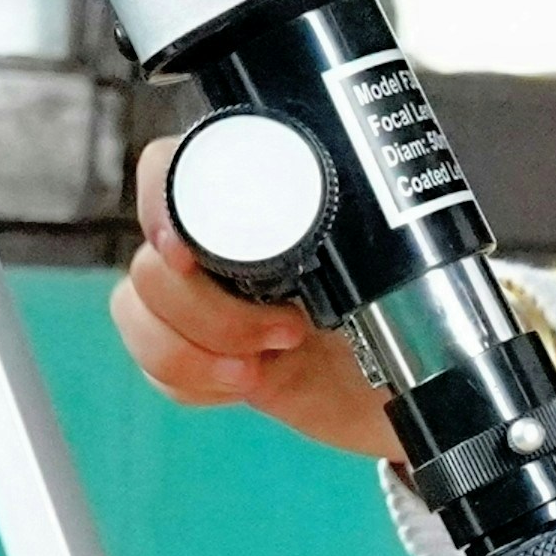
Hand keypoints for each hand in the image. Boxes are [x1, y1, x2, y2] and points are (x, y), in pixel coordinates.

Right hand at [111, 132, 396, 459]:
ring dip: (190, 350)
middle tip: (285, 331)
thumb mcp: (391, 261)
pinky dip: (191, 380)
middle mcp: (222, 244)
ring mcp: (208, 300)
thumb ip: (363, 228)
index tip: (185, 250)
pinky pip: (155, 365)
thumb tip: (362, 207)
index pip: (171, 169)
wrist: (420, 386)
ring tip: (258, 366)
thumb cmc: (413, 309)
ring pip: (136, 311)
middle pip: (147, 261)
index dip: (158, 203)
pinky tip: (244, 383)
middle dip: (205, 311)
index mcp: (263, 201)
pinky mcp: (206, 354)